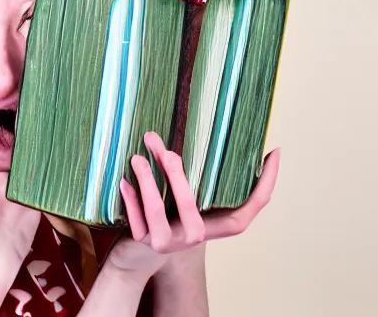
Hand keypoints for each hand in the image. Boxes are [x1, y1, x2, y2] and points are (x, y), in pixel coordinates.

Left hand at [108, 132, 279, 275]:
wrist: (140, 252)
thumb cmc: (174, 215)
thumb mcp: (196, 198)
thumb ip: (212, 177)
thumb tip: (259, 147)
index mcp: (214, 226)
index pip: (249, 210)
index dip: (265, 183)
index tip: (273, 152)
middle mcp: (193, 237)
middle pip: (191, 208)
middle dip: (177, 177)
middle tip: (167, 151)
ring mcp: (165, 242)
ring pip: (156, 215)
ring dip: (147, 183)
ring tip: (138, 158)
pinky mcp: (141, 242)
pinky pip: (135, 221)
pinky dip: (130, 199)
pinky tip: (124, 180)